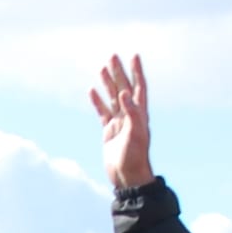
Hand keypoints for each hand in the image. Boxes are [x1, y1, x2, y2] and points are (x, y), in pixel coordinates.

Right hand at [90, 53, 151, 190]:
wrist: (127, 176)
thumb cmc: (134, 157)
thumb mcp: (135, 134)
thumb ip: (132, 113)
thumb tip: (123, 94)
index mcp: (140, 113)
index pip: (138, 87)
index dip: (136, 71)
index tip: (133, 56)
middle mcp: (130, 115)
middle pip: (124, 88)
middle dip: (119, 72)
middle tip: (112, 57)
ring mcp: (119, 122)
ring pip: (112, 98)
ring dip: (108, 83)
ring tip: (102, 69)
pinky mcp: (109, 131)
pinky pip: (103, 112)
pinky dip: (97, 101)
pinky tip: (92, 91)